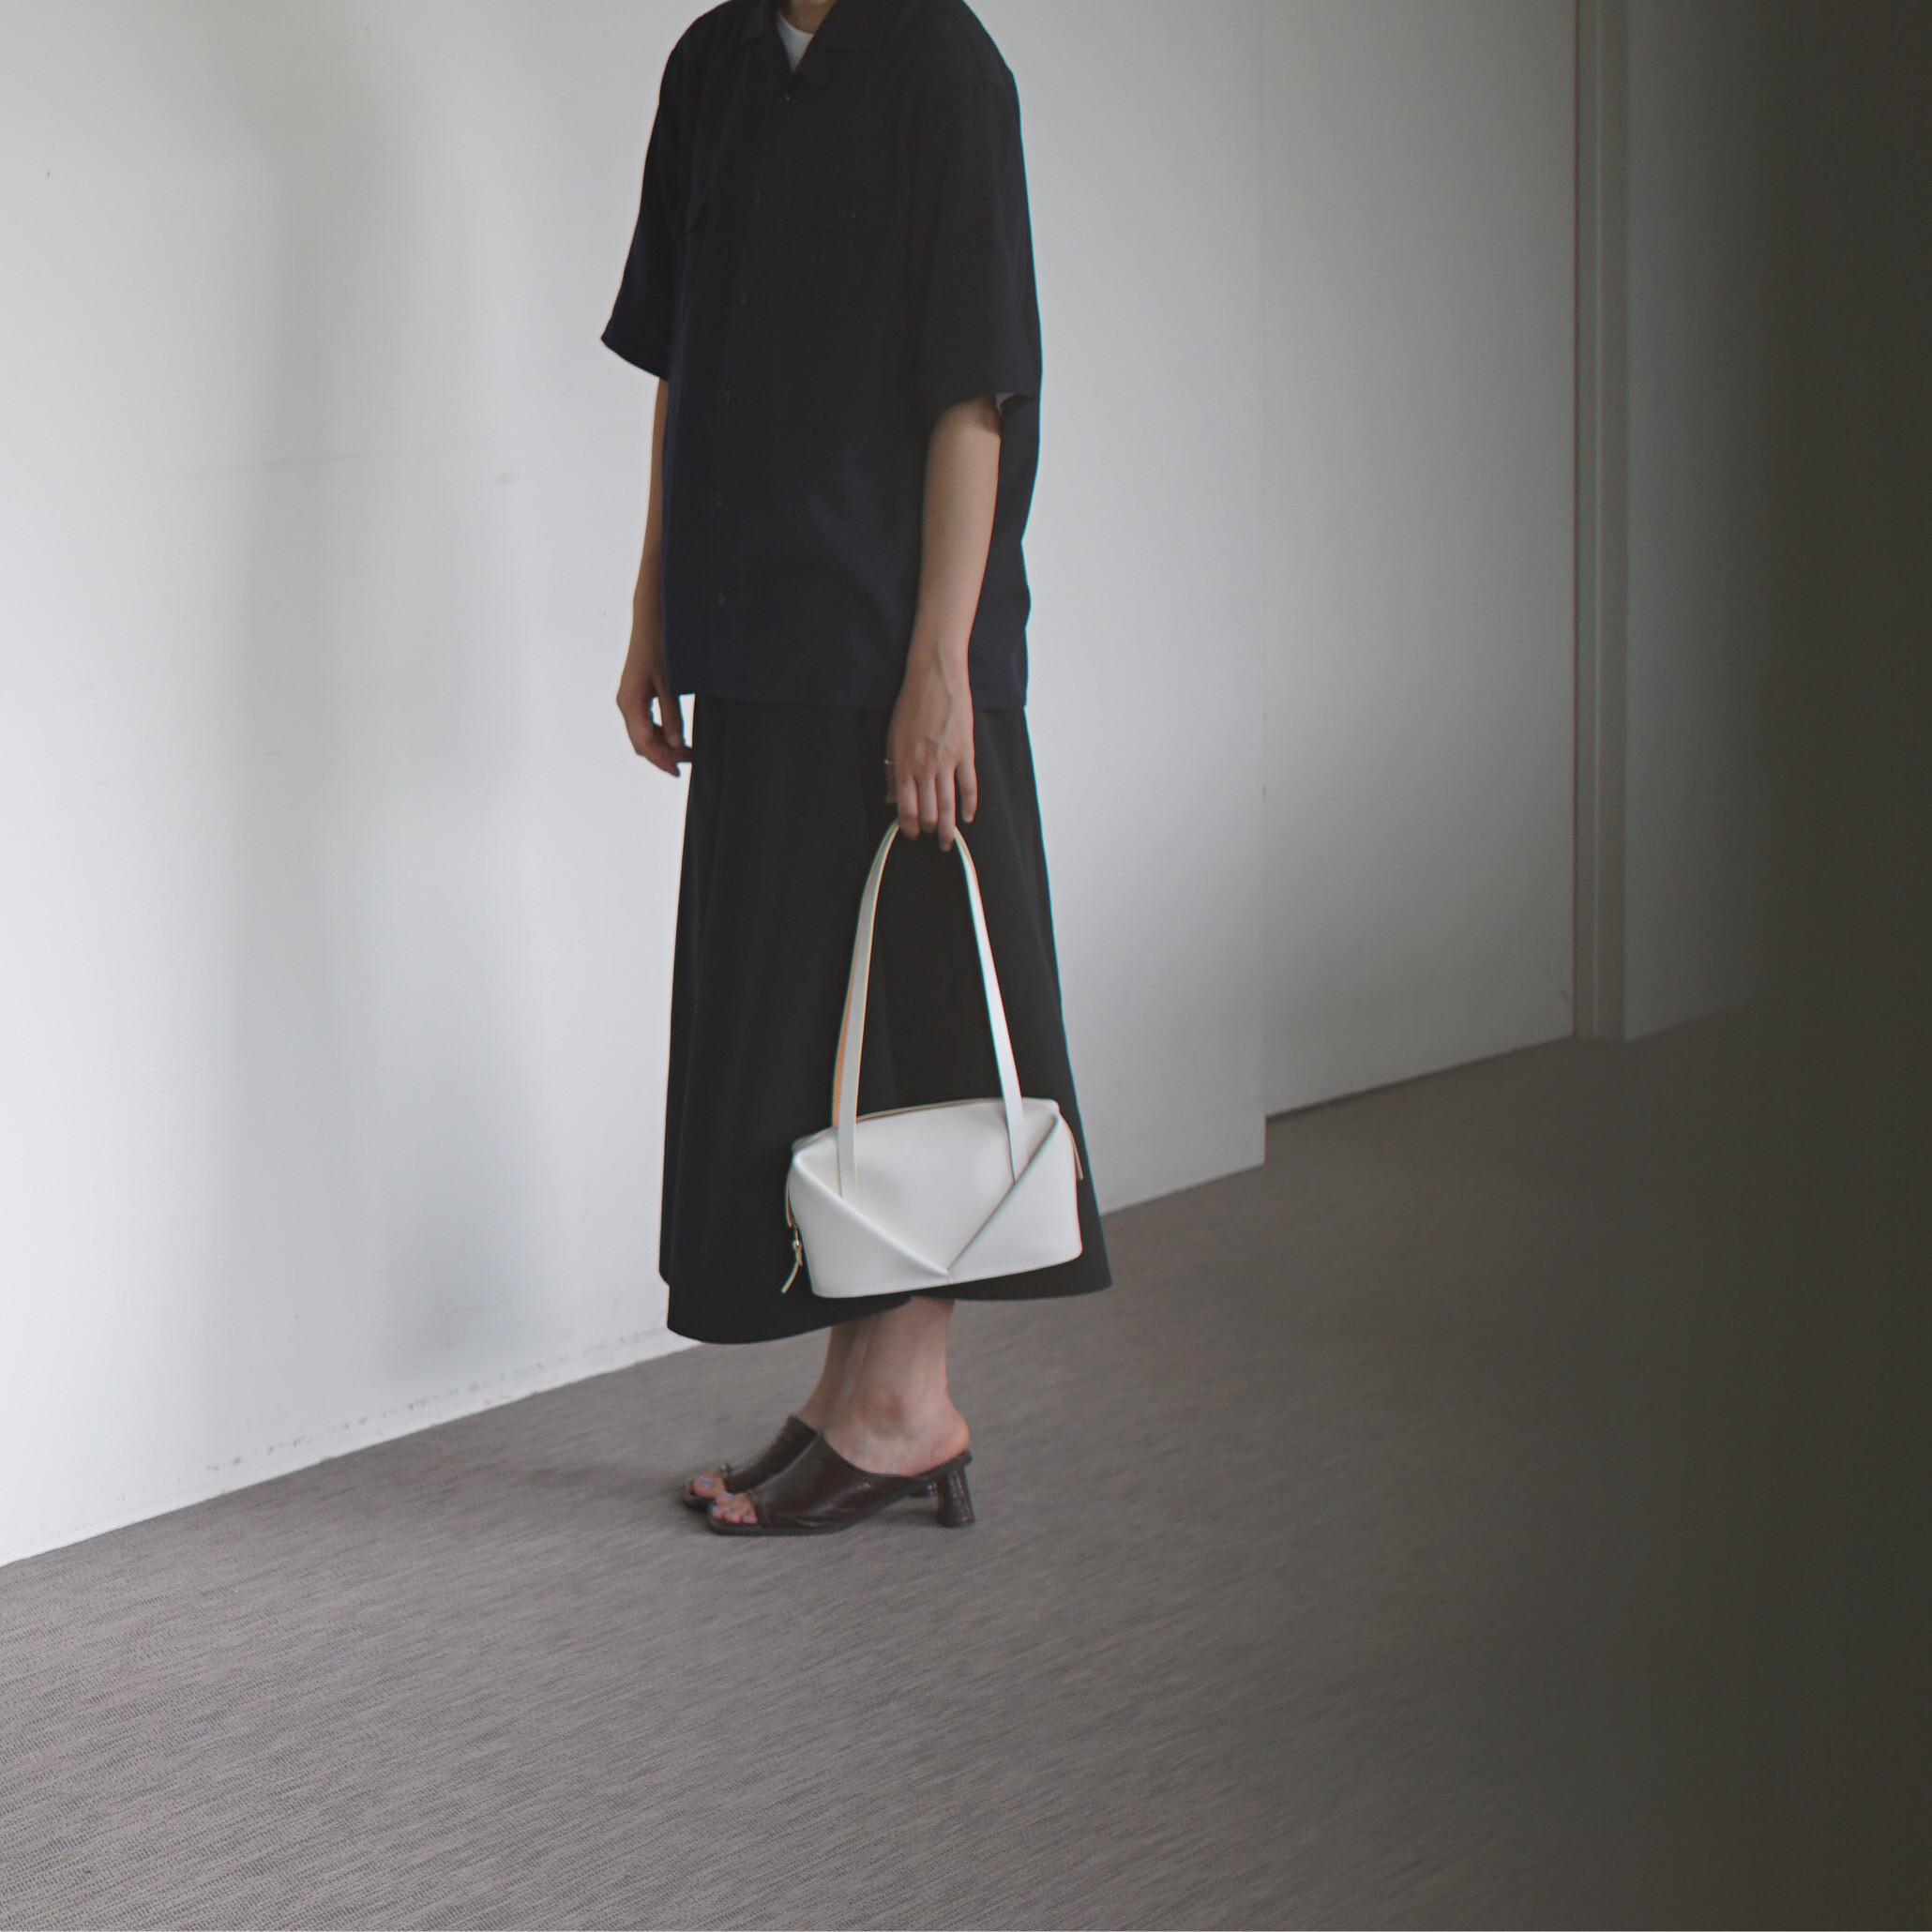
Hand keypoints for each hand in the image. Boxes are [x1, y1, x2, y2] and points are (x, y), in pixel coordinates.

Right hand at [615, 585, 688, 775]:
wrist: (650, 617)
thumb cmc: (659, 644)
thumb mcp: (670, 682)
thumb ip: (671, 714)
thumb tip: (675, 743)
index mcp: (630, 702)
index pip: (643, 743)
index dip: (661, 760)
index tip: (679, 770)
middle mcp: (626, 703)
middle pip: (641, 743)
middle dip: (664, 755)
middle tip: (689, 761)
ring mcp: (630, 699)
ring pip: (642, 734)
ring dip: (662, 746)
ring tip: (686, 751)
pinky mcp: (636, 694)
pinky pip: (644, 723)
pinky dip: (659, 733)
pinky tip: (676, 735)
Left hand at [886, 645, 975, 848]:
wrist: (934, 679)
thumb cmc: (911, 706)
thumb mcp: (892, 738)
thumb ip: (892, 771)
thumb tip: (891, 799)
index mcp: (904, 764)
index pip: (905, 808)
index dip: (909, 827)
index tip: (911, 834)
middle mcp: (924, 767)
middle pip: (928, 812)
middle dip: (930, 831)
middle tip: (934, 840)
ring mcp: (946, 761)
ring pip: (948, 805)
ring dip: (949, 828)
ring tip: (949, 841)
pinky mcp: (965, 753)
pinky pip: (969, 786)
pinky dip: (970, 805)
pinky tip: (968, 817)